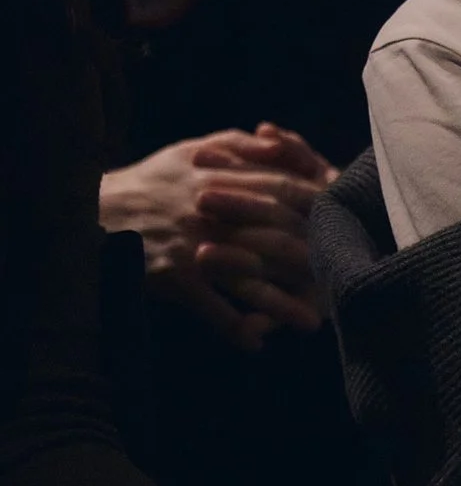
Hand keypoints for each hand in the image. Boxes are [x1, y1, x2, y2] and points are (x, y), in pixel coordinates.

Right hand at [99, 125, 332, 348]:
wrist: (90, 211)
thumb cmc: (150, 182)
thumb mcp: (191, 151)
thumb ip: (238, 146)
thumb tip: (278, 142)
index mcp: (220, 178)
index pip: (282, 190)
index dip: (317, 206)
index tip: (344, 221)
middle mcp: (213, 212)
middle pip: (274, 236)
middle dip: (311, 260)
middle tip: (341, 278)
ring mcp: (195, 246)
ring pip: (249, 278)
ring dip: (281, 304)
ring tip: (312, 324)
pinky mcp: (174, 277)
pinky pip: (209, 307)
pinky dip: (232, 327)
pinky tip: (255, 343)